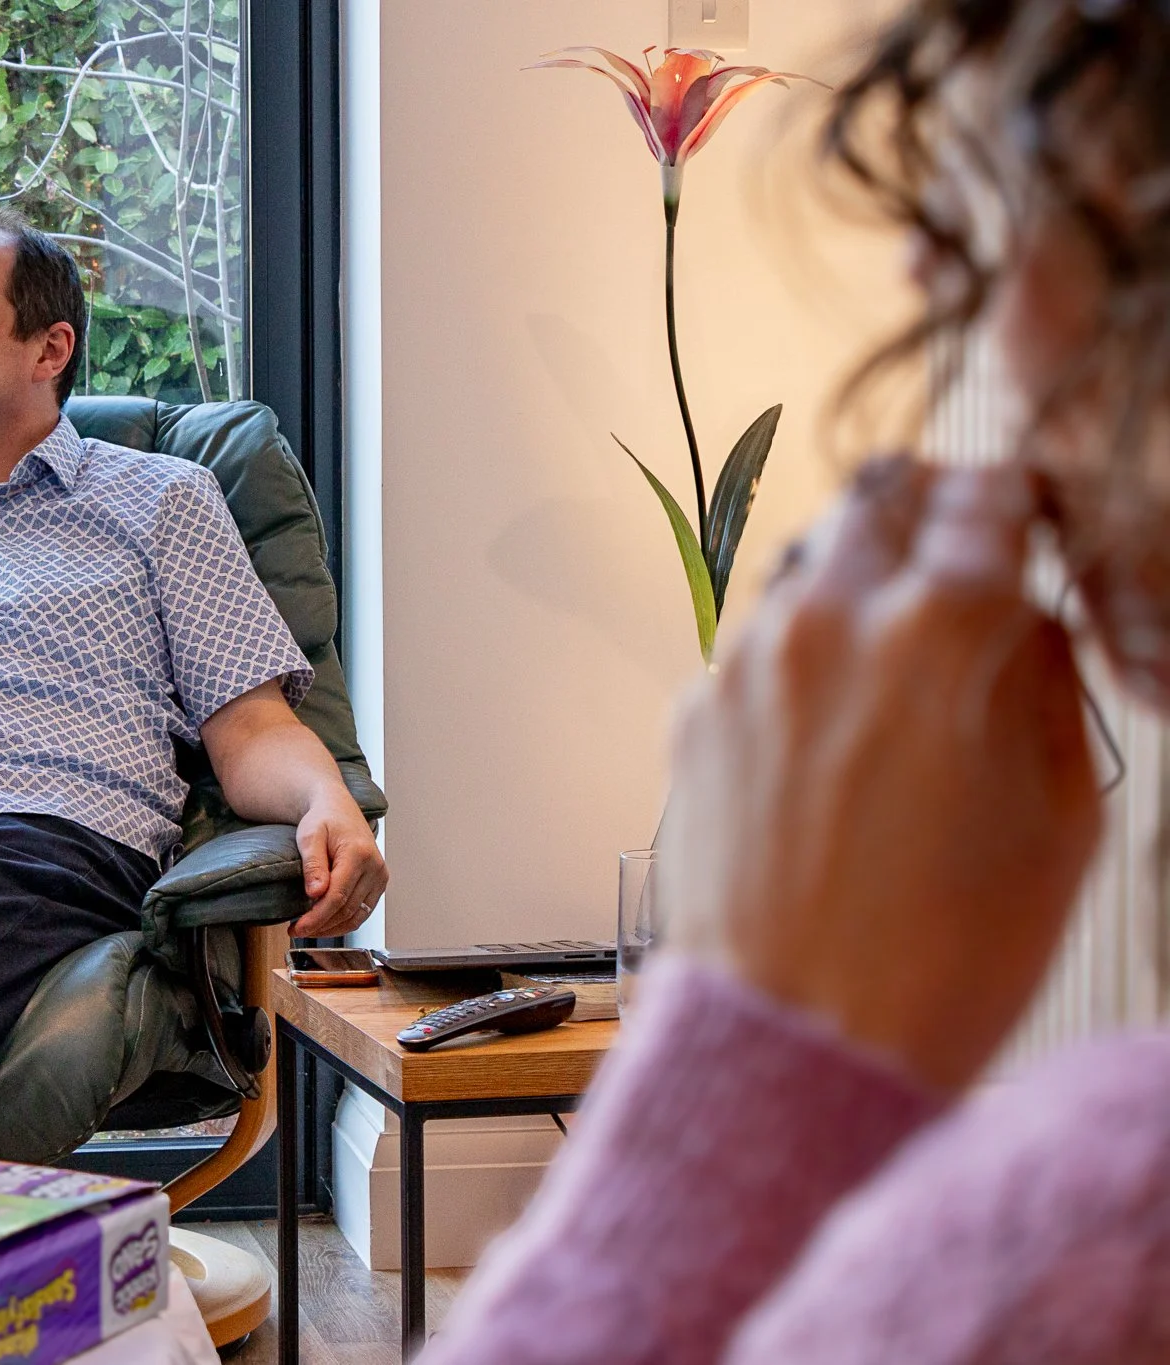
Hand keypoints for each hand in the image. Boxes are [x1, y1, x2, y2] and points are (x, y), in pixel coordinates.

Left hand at [292, 794, 386, 936]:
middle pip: (347, 909)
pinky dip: (344, 922)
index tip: (297, 927)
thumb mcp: (309, 836)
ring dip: (332, 928)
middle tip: (297, 930)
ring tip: (309, 930)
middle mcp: (375, 867)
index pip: (337, 897)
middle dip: (321, 925)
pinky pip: (363, 912)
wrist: (339, 809)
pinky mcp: (379, 883)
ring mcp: (380, 876)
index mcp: (358, 854)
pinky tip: (325, 924)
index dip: (316, 917)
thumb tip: (316, 893)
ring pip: (357, 916)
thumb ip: (313, 864)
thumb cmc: (323, 820)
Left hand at [660, 459, 1101, 1091]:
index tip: (1018, 512)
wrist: (797, 1038)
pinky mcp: (690, 716)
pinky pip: (753, 651)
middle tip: (951, 561)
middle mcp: (824, 627)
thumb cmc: (941, 955)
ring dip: (851, 590)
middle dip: (921, 516)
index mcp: (936, 634)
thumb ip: (1043, 679)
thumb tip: (1022, 613)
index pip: (982, 498)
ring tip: (889, 667)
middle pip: (873, 501)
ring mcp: (743, 668)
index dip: (1011, 498)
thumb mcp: (1062, 814)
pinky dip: (796, 665)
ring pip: (803, 571)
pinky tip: (828, 739)